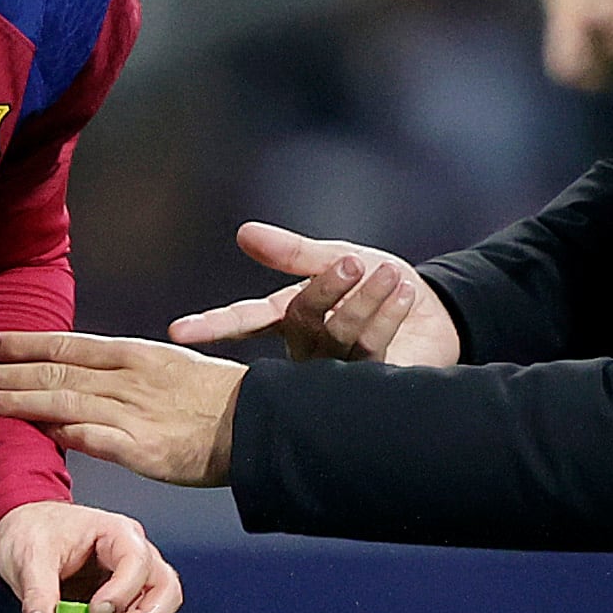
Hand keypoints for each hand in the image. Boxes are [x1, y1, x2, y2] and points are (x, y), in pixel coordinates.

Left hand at [0, 333, 245, 487]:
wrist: (257, 426)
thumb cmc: (215, 397)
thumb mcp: (169, 367)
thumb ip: (126, 372)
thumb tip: (85, 375)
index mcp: (135, 354)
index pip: (68, 344)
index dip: (24, 343)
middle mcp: (128, 378)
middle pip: (56, 372)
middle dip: (8, 372)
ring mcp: (133, 413)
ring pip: (64, 401)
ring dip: (20, 401)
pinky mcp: (142, 448)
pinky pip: (92, 439)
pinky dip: (60, 433)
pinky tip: (33, 432)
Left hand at [0, 498, 184, 612]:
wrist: (26, 530)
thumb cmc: (35, 529)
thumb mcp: (28, 556)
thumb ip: (36, 593)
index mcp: (116, 533)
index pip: (138, 561)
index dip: (122, 591)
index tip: (95, 612)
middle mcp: (132, 557)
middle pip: (165, 591)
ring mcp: (130, 583)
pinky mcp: (118, 607)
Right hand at [168, 222, 459, 365]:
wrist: (434, 312)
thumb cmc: (374, 281)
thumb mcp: (335, 256)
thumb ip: (292, 252)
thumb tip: (244, 233)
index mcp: (290, 318)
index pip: (245, 323)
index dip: (212, 327)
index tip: (179, 333)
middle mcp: (307, 349)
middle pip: (302, 322)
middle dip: (325, 290)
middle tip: (351, 262)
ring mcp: (337, 369)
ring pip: (337, 337)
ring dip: (363, 300)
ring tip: (387, 272)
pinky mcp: (371, 380)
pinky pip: (371, 351)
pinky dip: (387, 316)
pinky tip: (403, 294)